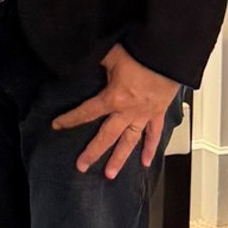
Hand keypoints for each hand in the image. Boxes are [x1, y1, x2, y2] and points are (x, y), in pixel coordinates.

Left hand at [51, 45, 181, 179]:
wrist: (169, 55)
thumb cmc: (143, 53)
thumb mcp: (112, 54)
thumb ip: (96, 60)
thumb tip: (82, 57)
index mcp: (114, 98)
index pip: (87, 112)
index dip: (70, 119)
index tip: (57, 126)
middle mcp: (128, 111)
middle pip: (106, 136)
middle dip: (93, 152)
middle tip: (82, 166)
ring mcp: (144, 115)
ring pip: (129, 142)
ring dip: (120, 159)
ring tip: (110, 174)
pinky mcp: (158, 113)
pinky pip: (154, 134)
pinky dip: (151, 148)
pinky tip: (146, 162)